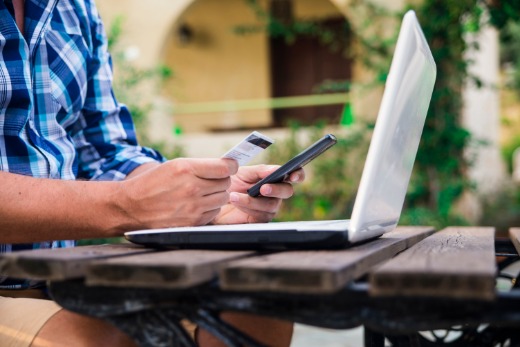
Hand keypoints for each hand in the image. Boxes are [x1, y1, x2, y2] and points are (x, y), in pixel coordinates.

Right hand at [120, 158, 237, 228]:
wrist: (131, 207)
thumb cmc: (153, 183)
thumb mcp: (174, 166)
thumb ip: (201, 166)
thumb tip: (227, 166)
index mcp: (186, 169)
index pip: (225, 168)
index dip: (231, 166)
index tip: (229, 166)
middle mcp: (192, 188)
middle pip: (226, 183)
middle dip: (221, 180)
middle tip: (211, 180)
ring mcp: (193, 207)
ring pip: (223, 198)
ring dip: (217, 194)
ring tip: (203, 192)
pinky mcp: (193, 222)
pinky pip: (214, 212)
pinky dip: (210, 208)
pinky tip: (197, 204)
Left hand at [212, 165, 304, 224]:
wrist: (216, 198)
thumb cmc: (233, 183)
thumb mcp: (244, 173)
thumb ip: (260, 170)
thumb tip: (275, 170)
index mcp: (275, 179)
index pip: (294, 175)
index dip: (298, 175)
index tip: (293, 176)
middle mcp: (276, 194)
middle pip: (287, 192)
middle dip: (276, 189)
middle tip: (263, 188)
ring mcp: (269, 208)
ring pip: (271, 205)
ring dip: (253, 200)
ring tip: (235, 195)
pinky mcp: (260, 220)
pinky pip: (260, 216)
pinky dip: (247, 207)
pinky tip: (236, 201)